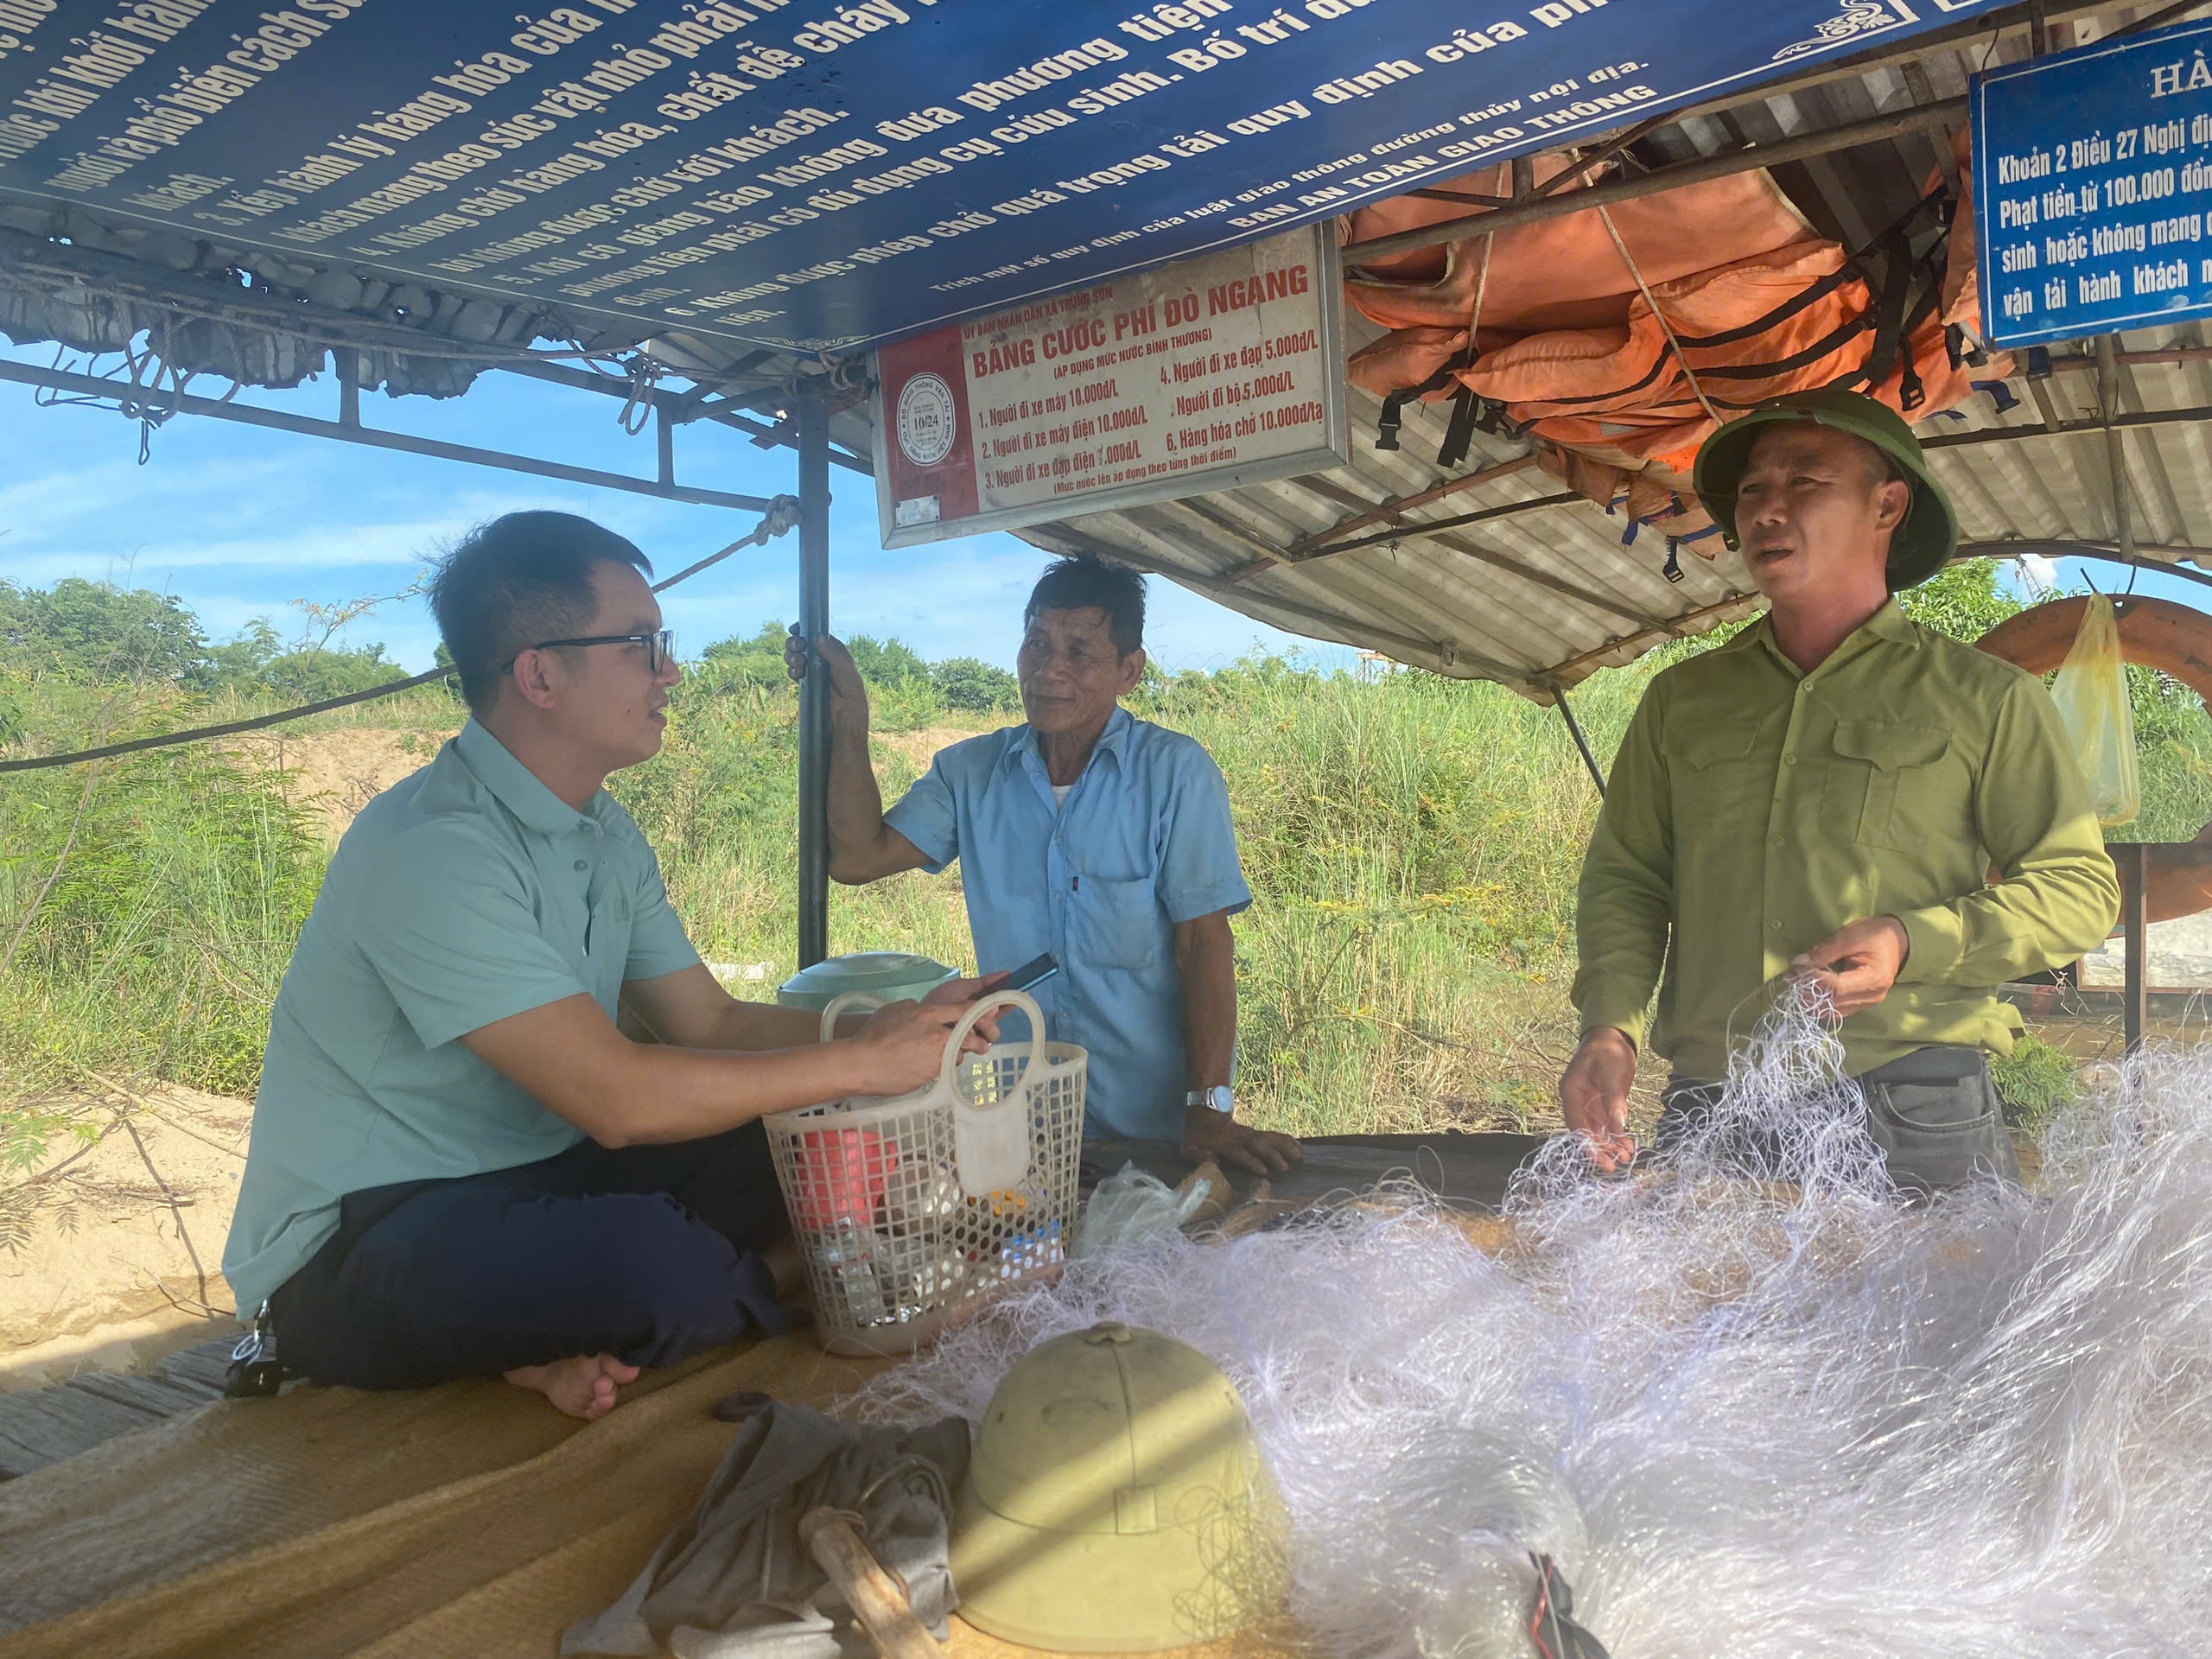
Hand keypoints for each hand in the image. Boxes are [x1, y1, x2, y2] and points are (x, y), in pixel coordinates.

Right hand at [786, 630, 867, 716]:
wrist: (844, 714)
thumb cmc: (850, 689)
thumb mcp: (845, 668)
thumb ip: (832, 652)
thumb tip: (818, 637)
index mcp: (833, 650)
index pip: (816, 634)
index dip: (804, 629)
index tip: (795, 629)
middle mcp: (821, 657)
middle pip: (801, 643)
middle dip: (795, 643)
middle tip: (798, 647)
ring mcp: (812, 669)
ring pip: (794, 656)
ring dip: (792, 656)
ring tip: (799, 663)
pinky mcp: (805, 681)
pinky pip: (793, 671)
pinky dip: (792, 670)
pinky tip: (797, 673)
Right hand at [848, 999, 986, 1094]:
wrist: (863, 1064)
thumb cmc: (873, 1035)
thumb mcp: (895, 1010)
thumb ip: (914, 1007)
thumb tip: (922, 1008)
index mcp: (928, 1014)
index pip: (962, 1009)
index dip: (980, 1011)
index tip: (991, 1012)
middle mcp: (937, 1034)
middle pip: (970, 1035)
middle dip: (979, 1040)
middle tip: (982, 1043)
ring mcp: (936, 1056)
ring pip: (959, 1054)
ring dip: (957, 1054)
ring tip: (947, 1056)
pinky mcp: (932, 1074)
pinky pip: (945, 1068)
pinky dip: (942, 1066)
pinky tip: (930, 1066)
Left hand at [922, 971, 1008, 1042]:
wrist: (919, 1018)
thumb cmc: (940, 999)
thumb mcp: (961, 987)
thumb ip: (984, 983)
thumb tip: (1007, 973)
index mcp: (981, 1008)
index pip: (1002, 1007)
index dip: (1010, 1002)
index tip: (1021, 996)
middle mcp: (979, 1024)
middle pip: (996, 1026)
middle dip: (992, 1021)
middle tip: (984, 1018)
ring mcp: (972, 1038)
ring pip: (990, 1037)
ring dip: (984, 1030)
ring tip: (973, 1026)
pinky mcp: (963, 1050)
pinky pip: (977, 1047)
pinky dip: (972, 1040)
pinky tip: (963, 1035)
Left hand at [1181, 1105, 1300, 1174]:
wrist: (1204, 1112)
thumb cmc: (1197, 1136)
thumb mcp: (1190, 1147)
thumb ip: (1198, 1156)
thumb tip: (1211, 1163)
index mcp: (1225, 1144)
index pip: (1240, 1153)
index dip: (1251, 1161)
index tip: (1264, 1171)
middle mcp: (1240, 1138)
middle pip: (1259, 1145)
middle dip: (1272, 1155)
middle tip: (1286, 1168)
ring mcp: (1250, 1134)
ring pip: (1269, 1138)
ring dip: (1284, 1146)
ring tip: (1299, 1155)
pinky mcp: (1256, 1133)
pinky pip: (1272, 1135)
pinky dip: (1286, 1139)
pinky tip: (1298, 1146)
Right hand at [1559, 1027, 1638, 1172]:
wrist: (1613, 1035)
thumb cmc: (1608, 1050)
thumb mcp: (1612, 1075)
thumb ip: (1614, 1102)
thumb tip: (1619, 1128)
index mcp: (1571, 1092)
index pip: (1576, 1125)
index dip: (1588, 1144)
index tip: (1600, 1160)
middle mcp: (1577, 1100)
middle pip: (1587, 1131)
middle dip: (1601, 1149)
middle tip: (1616, 1166)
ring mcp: (1590, 1102)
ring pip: (1598, 1130)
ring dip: (1611, 1144)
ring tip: (1626, 1157)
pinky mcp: (1603, 1102)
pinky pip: (1608, 1123)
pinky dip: (1617, 1134)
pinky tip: (1628, 1146)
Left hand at [1790, 916, 1909, 1018]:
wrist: (1898, 941)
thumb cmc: (1875, 935)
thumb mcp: (1849, 936)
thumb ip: (1824, 951)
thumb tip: (1798, 963)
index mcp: (1873, 979)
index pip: (1837, 988)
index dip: (1812, 981)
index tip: (1794, 971)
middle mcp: (1871, 997)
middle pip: (1833, 1002)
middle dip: (1807, 991)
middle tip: (1790, 976)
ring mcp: (1867, 1004)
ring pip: (1832, 1010)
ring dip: (1810, 999)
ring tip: (1796, 982)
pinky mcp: (1860, 1004)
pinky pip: (1836, 1010)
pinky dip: (1820, 1002)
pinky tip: (1808, 990)